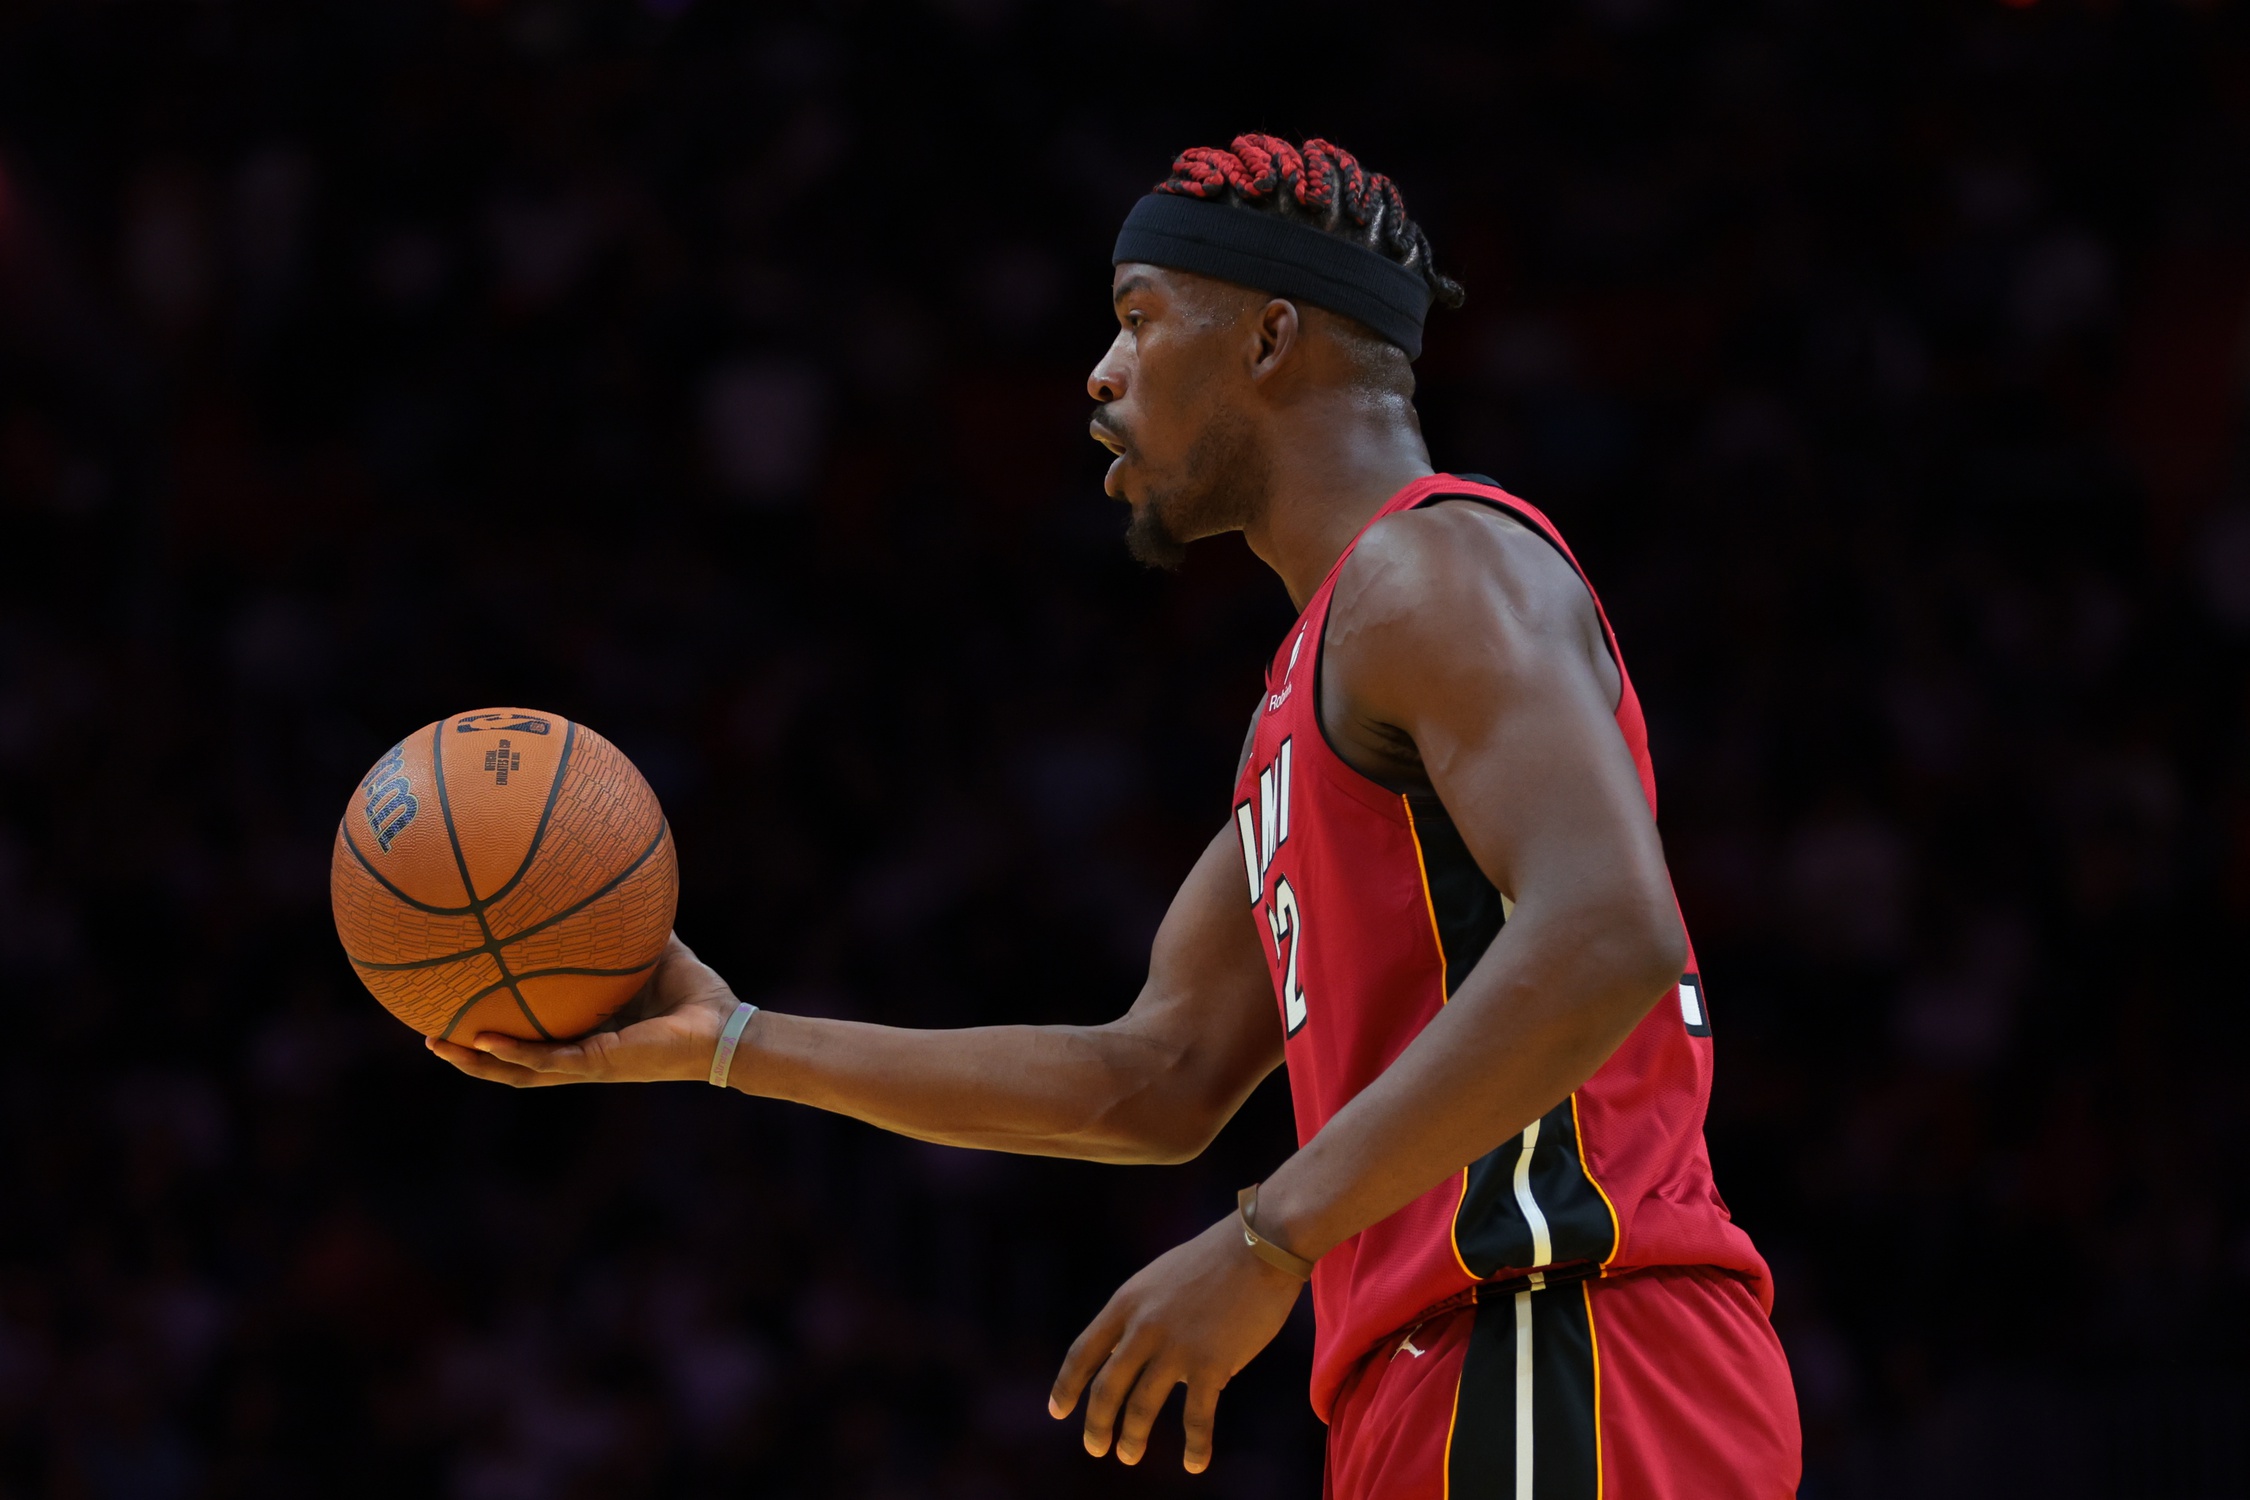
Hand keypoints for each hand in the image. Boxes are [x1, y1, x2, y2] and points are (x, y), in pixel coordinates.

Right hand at [425, 933, 742, 1087]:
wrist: (722, 1025)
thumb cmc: (693, 993)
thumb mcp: (648, 947)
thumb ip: (625, 919)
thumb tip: (604, 871)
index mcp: (583, 1031)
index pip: (527, 1032)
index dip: (489, 1026)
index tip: (454, 1003)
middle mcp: (577, 1051)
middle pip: (508, 1061)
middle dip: (466, 1051)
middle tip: (427, 1033)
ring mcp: (585, 1062)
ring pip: (516, 1072)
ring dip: (476, 1062)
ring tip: (437, 1044)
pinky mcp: (599, 1065)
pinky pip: (548, 1062)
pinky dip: (515, 1054)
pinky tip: (486, 1041)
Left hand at [1047, 1210, 1304, 1473]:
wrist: (1262, 1244)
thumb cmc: (1216, 1259)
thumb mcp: (1160, 1278)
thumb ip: (1141, 1316)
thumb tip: (1133, 1359)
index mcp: (1127, 1302)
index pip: (1082, 1352)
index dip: (1066, 1386)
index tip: (1058, 1412)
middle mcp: (1143, 1327)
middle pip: (1106, 1389)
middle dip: (1097, 1425)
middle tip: (1096, 1449)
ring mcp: (1176, 1348)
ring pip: (1141, 1408)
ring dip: (1132, 1438)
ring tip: (1129, 1455)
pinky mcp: (1211, 1365)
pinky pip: (1196, 1419)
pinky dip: (1195, 1447)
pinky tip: (1195, 1463)